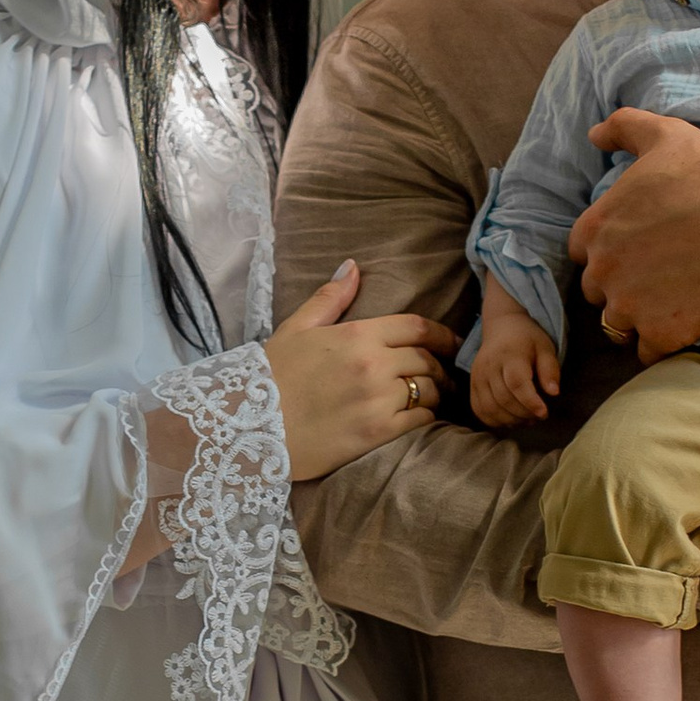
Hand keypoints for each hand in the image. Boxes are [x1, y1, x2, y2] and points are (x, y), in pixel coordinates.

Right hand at [268, 260, 452, 481]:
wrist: (248, 427)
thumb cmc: (270, 377)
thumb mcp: (296, 329)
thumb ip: (329, 298)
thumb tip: (352, 266)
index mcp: (357, 334)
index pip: (415, 327)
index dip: (441, 334)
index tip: (451, 343)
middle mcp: (373, 365)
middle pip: (426, 360)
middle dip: (438, 366)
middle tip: (441, 374)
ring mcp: (378, 400)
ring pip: (428, 391)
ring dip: (435, 393)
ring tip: (434, 397)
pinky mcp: (377, 433)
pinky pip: (420, 421)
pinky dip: (426, 418)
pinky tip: (420, 418)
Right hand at [470, 282, 559, 427]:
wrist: (502, 327)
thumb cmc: (528, 340)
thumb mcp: (545, 348)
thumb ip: (550, 370)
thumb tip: (554, 393)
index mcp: (510, 354)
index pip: (516, 383)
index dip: (530, 402)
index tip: (544, 413)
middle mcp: (489, 366)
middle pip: (504, 399)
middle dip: (524, 413)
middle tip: (539, 415)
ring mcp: (477, 376)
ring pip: (491, 408)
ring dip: (511, 420)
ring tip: (527, 419)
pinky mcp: (472, 385)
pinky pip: (479, 410)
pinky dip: (495, 421)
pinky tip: (511, 419)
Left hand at [568, 110, 699, 362]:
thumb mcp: (665, 134)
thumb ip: (623, 128)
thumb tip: (594, 133)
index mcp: (596, 229)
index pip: (582, 251)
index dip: (608, 249)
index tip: (637, 245)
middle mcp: (605, 272)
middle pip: (597, 291)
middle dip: (621, 283)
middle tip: (657, 272)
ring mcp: (633, 307)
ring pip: (617, 324)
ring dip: (636, 315)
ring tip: (668, 300)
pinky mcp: (664, 334)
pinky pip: (647, 350)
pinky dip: (662, 340)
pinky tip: (683, 322)